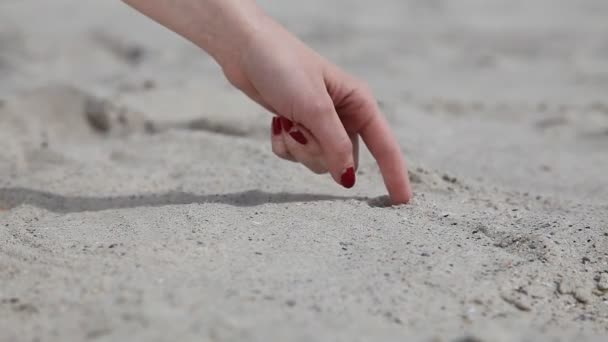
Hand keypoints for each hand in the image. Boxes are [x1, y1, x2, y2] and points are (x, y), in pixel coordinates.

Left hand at [223, 20, 411, 203]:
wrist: (245, 49)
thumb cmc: (284, 67)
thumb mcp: (315, 108)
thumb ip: (336, 146)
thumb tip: (348, 179)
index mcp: (359, 103)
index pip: (384, 146)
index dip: (395, 175)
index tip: (402, 202)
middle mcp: (343, 115)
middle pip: (342, 160)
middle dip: (318, 153)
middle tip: (299, 128)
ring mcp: (319, 123)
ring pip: (318, 162)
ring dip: (298, 148)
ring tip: (286, 120)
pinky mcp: (297, 127)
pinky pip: (295, 155)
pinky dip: (283, 145)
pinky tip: (277, 122)